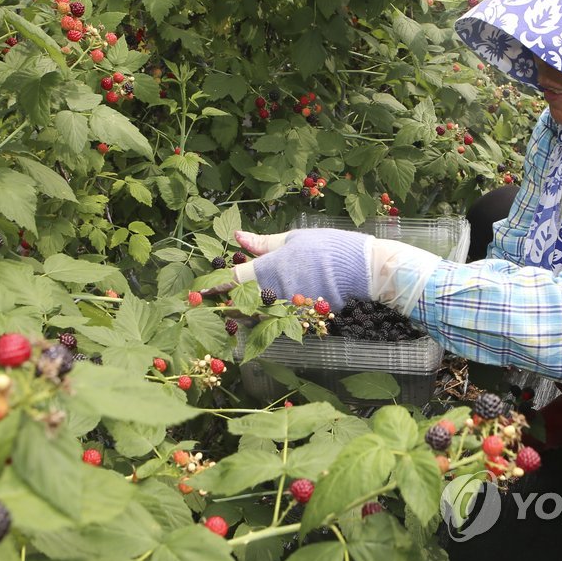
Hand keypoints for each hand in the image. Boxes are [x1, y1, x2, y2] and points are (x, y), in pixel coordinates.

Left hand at [215, 228, 443, 315]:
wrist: (364, 270)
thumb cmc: (329, 247)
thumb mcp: (294, 239)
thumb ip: (263, 244)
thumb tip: (237, 238)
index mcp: (267, 271)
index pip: (230, 281)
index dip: (211, 286)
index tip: (197, 291)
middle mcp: (273, 295)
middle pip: (240, 306)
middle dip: (228, 304)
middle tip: (215, 303)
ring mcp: (287, 312)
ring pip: (258, 317)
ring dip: (247, 313)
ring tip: (240, 308)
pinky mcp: (303, 321)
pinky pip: (280, 322)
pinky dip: (272, 318)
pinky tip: (273, 311)